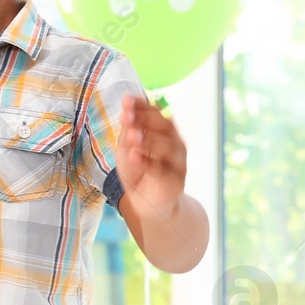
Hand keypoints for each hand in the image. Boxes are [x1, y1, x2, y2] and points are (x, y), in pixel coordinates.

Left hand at [116, 94, 185, 219]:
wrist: (147, 203)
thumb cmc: (138, 170)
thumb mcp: (127, 147)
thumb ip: (129, 131)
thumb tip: (127, 110)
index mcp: (164, 132)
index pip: (156, 113)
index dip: (143, 106)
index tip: (127, 100)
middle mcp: (175, 143)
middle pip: (165, 126)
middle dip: (145, 119)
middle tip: (126, 116)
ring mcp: (177, 162)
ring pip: (167, 147)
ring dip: (148, 139)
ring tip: (132, 135)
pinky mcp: (174, 181)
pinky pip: (161, 170)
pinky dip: (147, 162)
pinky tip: (134, 156)